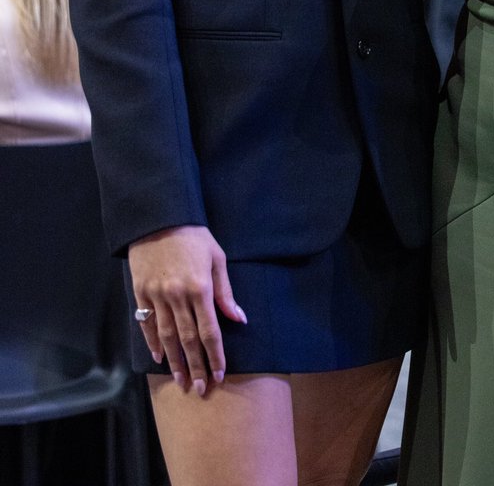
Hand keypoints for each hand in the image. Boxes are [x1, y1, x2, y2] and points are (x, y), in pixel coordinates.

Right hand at [128, 225, 246, 394]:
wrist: (159, 219)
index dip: (215, 355)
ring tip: (181, 381)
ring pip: (166, 337)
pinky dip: (152, 343)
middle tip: (200, 389)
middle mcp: (177, 296)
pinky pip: (147, 324)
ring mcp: (157, 296)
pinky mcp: (140, 293)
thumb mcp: (217, 258)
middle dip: (196, 366)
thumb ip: (225, 291)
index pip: (209, 330)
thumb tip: (238, 318)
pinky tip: (159, 358)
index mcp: (200, 288)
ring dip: (175, 362)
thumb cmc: (194, 237)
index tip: (219, 374)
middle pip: (188, 340)